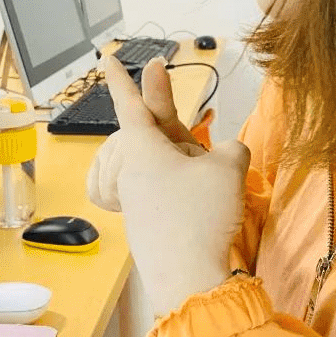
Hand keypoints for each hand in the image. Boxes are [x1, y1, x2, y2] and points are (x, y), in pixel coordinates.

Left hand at [87, 56, 249, 315]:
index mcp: (142, 148)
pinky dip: (188, 187)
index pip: (129, 103)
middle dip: (170, 116)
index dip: (120, 78)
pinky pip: (169, 189)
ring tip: (210, 183)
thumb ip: (229, 148)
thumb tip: (226, 154)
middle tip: (168, 85)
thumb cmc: (200, 217)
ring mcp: (137, 196)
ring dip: (190, 162)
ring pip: (166, 162)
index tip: (106, 58)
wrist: (187, 277)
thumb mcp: (228, 168)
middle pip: (154, 130)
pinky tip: (207, 204)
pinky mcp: (147, 219)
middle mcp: (133, 169)